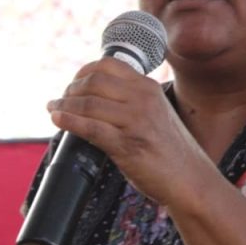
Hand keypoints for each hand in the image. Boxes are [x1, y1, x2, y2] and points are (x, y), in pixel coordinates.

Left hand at [47, 58, 210, 205]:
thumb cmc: (172, 151)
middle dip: (71, 89)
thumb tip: (97, 97)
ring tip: (54, 109)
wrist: (191, 179)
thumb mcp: (157, 113)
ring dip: (64, 105)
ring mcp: (135, 121)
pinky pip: (90, 127)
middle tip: (61, 99)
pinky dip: (68, 121)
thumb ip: (133, 101)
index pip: (109, 64)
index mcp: (149, 88)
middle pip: (94, 81)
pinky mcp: (127, 145)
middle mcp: (143, 99)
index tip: (74, 82)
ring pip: (88, 103)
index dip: (84, 71)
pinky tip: (57, 119)